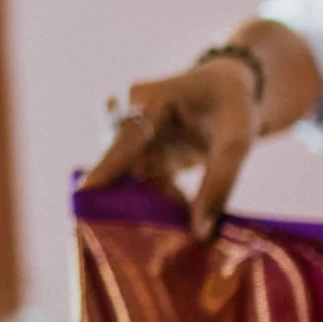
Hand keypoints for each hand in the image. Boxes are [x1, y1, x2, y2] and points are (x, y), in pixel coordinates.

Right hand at [80, 58, 260, 241]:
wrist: (228, 88)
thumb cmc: (233, 105)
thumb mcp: (237, 140)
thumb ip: (220, 183)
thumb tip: (200, 232)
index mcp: (153, 98)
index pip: (127, 137)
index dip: (107, 166)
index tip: (85, 192)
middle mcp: (130, 113)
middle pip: (122, 163)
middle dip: (137, 199)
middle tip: (158, 233)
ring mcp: (129, 133)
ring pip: (128, 178)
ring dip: (150, 202)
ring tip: (179, 223)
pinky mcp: (135, 152)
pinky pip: (138, 183)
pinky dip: (157, 200)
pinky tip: (182, 212)